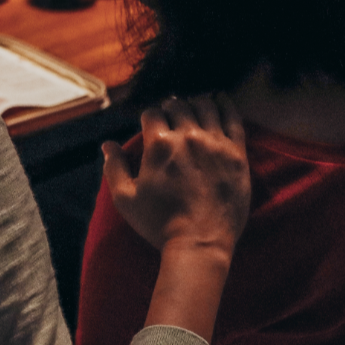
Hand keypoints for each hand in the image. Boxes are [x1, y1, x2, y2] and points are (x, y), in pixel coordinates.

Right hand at [102, 94, 250, 259]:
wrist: (200, 243)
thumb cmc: (159, 224)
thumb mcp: (126, 199)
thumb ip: (114, 168)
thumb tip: (107, 144)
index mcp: (159, 145)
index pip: (152, 113)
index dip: (149, 116)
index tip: (151, 125)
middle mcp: (188, 137)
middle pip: (179, 105)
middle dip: (171, 108)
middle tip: (171, 116)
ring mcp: (215, 143)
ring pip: (205, 106)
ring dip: (195, 104)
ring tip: (193, 109)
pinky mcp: (237, 153)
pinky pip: (232, 118)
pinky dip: (225, 105)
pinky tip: (220, 100)